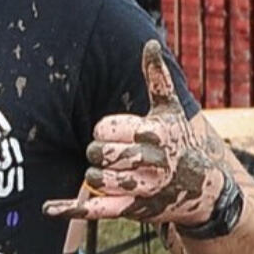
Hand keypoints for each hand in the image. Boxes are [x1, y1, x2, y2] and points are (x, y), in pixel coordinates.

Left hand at [43, 40, 225, 225]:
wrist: (205, 191)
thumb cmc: (180, 141)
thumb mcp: (170, 109)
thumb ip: (156, 78)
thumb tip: (150, 42)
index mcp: (154, 133)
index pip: (106, 128)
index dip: (104, 130)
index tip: (113, 133)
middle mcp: (150, 162)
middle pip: (99, 153)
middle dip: (97, 151)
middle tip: (107, 153)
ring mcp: (142, 189)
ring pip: (96, 180)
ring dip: (94, 175)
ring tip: (108, 171)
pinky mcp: (133, 210)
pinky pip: (97, 210)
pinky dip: (70, 209)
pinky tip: (48, 207)